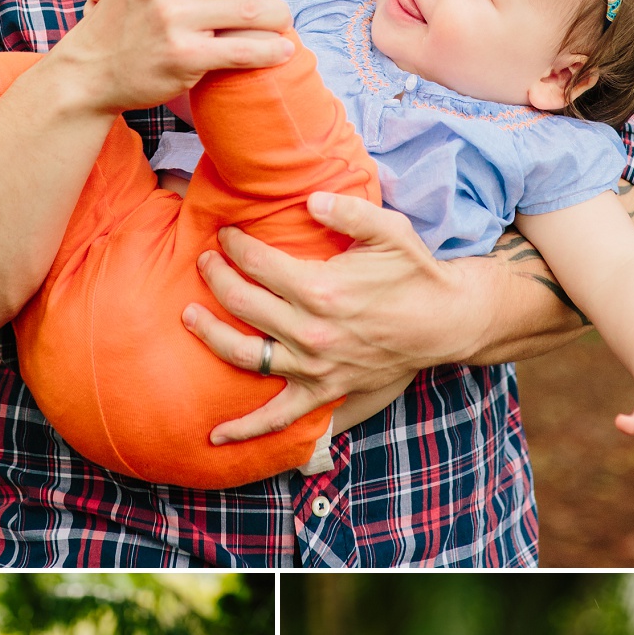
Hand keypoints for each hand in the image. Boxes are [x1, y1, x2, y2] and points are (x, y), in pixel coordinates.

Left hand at [183, 188, 459, 441]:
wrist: (445, 323)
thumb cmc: (415, 273)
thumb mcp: (389, 231)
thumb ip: (348, 211)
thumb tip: (309, 200)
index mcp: (320, 289)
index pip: (257, 263)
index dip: (234, 245)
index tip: (225, 235)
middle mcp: (310, 331)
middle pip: (240, 302)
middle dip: (215, 276)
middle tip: (204, 262)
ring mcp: (313, 366)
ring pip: (242, 354)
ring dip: (208, 334)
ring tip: (188, 315)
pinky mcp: (322, 391)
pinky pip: (276, 416)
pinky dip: (245, 429)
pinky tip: (215, 435)